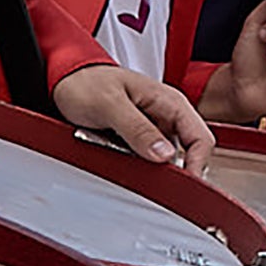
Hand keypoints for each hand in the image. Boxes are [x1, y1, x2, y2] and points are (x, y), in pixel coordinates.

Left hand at [54, 64, 215, 176]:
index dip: (196, 164)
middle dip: (167, 168)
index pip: (201, 138)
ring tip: (118, 155)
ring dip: (145, 166)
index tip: (182, 184)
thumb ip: (138, 129)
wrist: (64, 81)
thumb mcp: (109, 104)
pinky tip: (114, 155)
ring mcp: (154, 128)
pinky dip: (133, 163)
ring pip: (164, 159)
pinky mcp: (140, 138)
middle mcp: (167, 115)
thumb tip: (164, 154)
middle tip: (145, 176)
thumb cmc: (85, 83)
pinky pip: (145, 158)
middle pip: (187, 153)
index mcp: (171, 102)